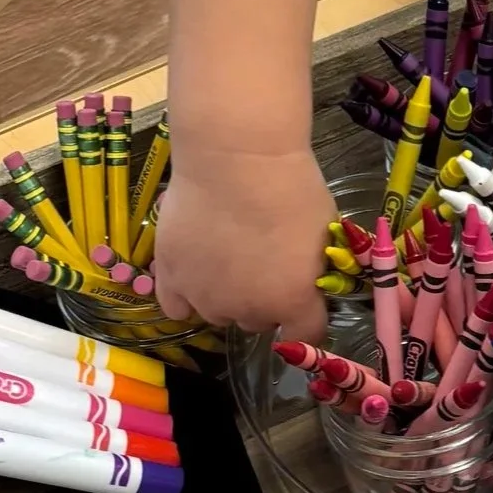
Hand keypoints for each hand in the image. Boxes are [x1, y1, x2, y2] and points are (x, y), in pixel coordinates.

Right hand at [151, 142, 333, 342]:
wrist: (236, 157)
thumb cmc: (291, 187)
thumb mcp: (322, 232)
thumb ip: (312, 269)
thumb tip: (306, 279)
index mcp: (293, 302)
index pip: (305, 335)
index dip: (305, 319)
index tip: (303, 301)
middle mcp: (248, 311)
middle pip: (258, 322)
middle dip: (263, 300)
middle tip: (261, 261)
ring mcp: (205, 298)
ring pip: (219, 314)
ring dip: (225, 295)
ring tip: (225, 255)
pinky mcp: (170, 278)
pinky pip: (177, 306)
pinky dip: (186, 294)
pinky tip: (194, 269)